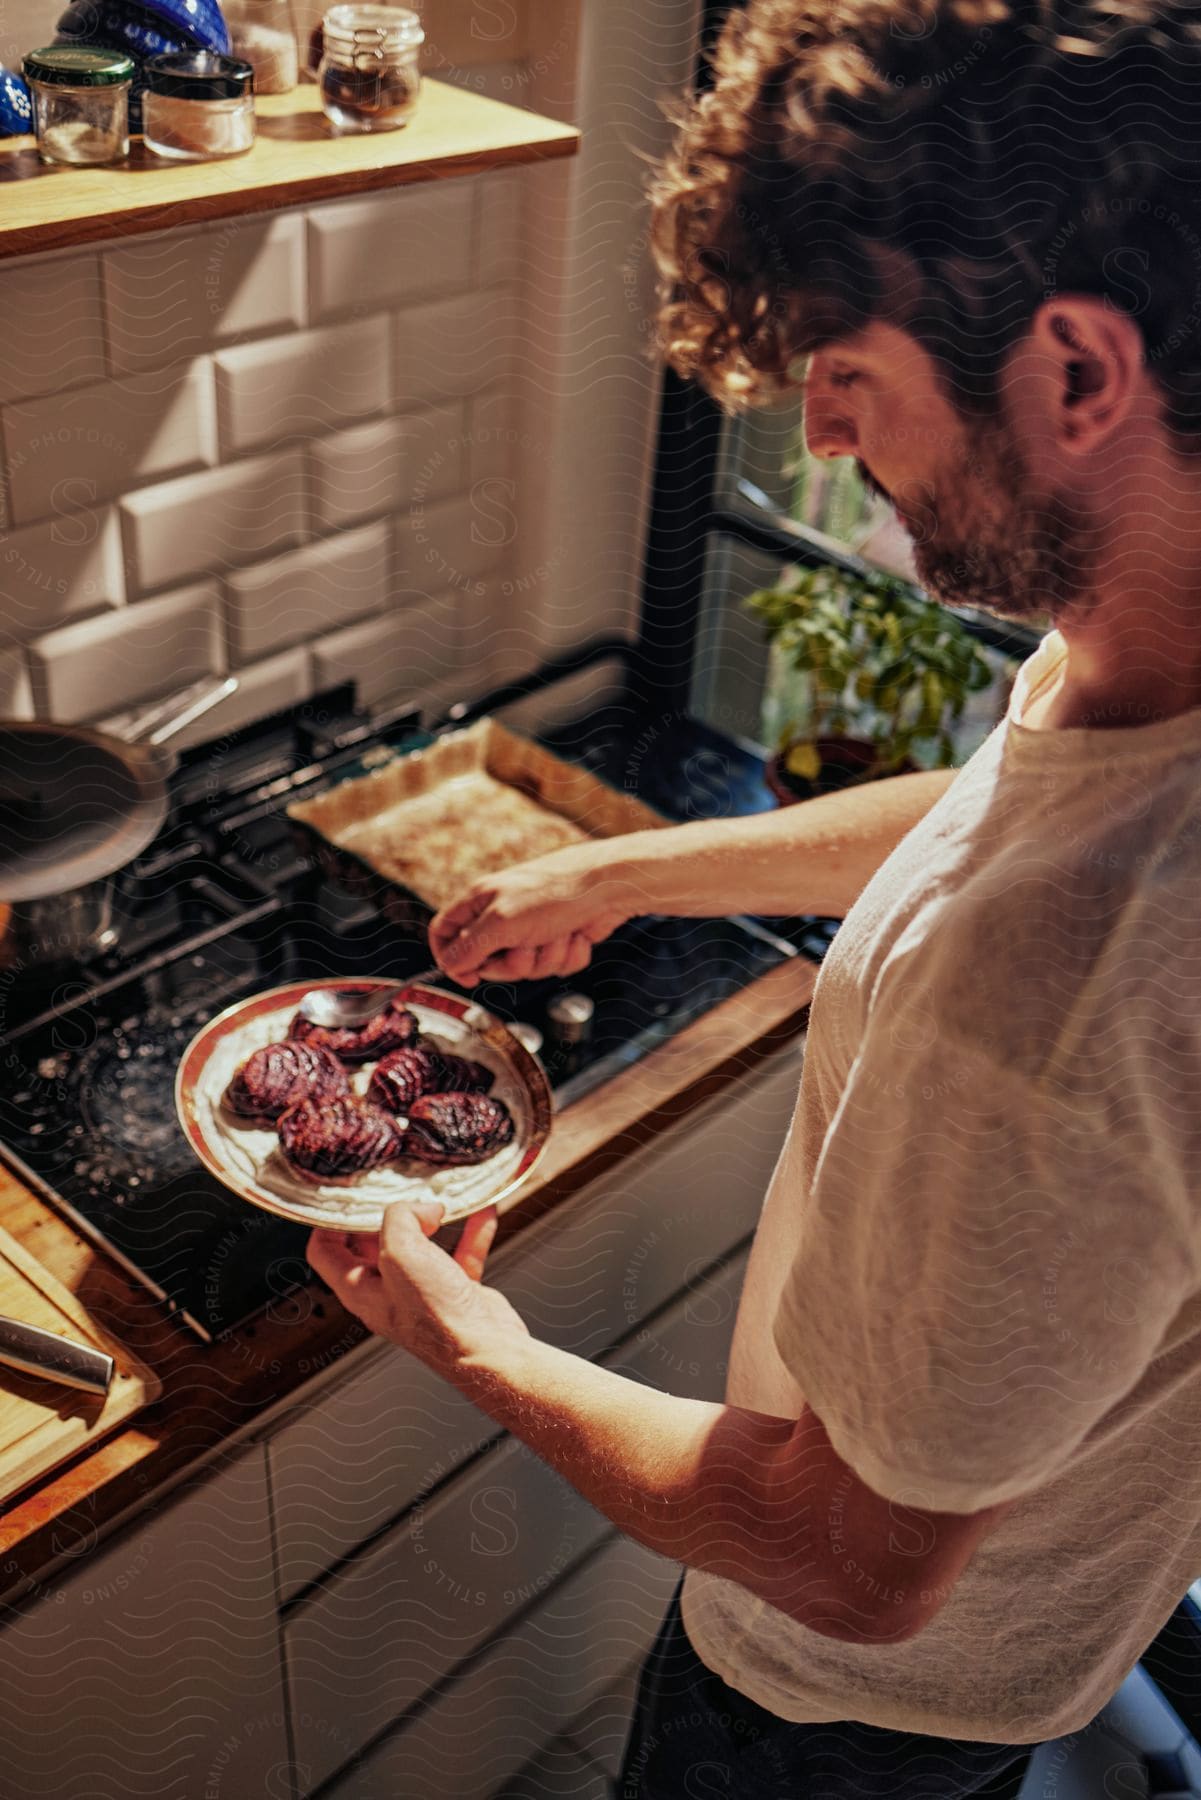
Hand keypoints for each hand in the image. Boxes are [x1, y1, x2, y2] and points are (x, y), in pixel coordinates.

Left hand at [307, 1200, 528, 1372]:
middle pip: (371, 1246)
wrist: (488, 1352)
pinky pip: (460, 1255)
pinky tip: (483, 1213)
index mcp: (359, 1290)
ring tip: (440, 1204)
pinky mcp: (454, 1294)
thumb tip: (420, 1209)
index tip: (348, 1199)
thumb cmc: (438, 1318)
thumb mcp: (403, 1253)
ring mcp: (421, 1295)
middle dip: (386, 1217)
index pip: (325, 1253)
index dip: (331, 1223)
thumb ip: (400, 1218)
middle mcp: (386, 1294)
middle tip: (400, 1195)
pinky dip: (470, 1233)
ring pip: (419, 1249)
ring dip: (430, 1223)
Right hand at [429, 844, 635, 986]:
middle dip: (514, 962)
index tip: (470, 977)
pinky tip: (576, 935)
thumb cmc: (555, 893)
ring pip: (526, 968)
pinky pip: (554, 965)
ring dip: (545, 957)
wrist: (610, 887)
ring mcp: (532, 928)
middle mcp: (503, 913)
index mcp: (481, 900)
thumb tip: (449, 966)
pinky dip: (567, 955)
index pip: (444, 931)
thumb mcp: (502, 923)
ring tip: (557, 934)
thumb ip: (470, 948)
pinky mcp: (558, 938)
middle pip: (489, 961)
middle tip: (527, 946)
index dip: (450, 958)